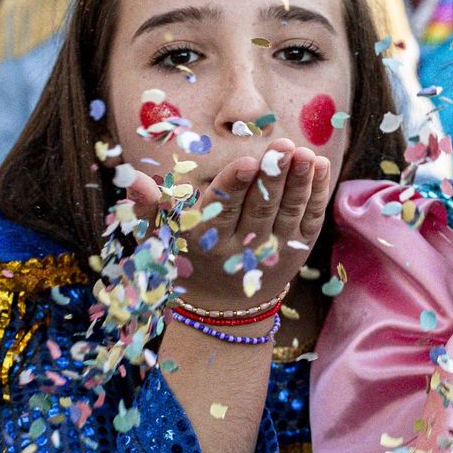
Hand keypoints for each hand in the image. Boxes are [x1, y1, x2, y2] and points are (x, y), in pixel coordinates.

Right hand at [124, 137, 332, 312]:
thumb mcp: (163, 237)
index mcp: (208, 239)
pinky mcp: (298, 249)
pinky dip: (317, 193)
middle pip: (260, 207)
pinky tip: (322, 165)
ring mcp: (275, 248)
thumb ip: (151, 207)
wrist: (224, 306)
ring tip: (307, 153)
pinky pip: (310, 219)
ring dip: (300, 181)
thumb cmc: (189, 256)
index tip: (246, 162)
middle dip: (273, 176)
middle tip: (284, 146)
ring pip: (289, 212)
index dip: (234, 186)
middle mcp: (244, 246)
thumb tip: (131, 179)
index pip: (222, 209)